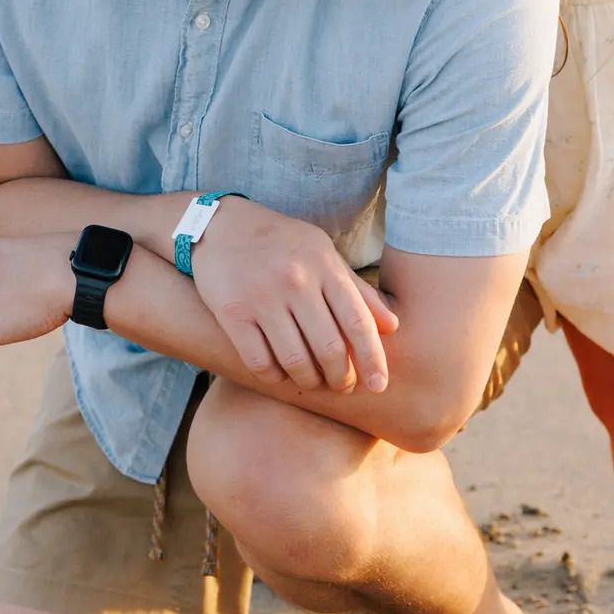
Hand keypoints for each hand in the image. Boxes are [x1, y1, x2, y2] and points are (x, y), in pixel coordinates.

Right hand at [191, 199, 397, 393]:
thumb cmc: (282, 244)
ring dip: (309, 382)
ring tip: (312, 382)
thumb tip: (392, 326)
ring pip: (295, 361)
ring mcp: (262, 297)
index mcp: (324, 266)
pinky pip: (260, 362)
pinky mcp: (232, 312)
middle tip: (342, 386)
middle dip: (340, 378)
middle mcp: (295, 281)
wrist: (220, 226)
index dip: (372, 359)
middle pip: (329, 349)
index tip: (379, 386)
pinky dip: (275, 377)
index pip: (358, 322)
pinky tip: (280, 373)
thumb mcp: (323, 254)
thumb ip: (357, 291)